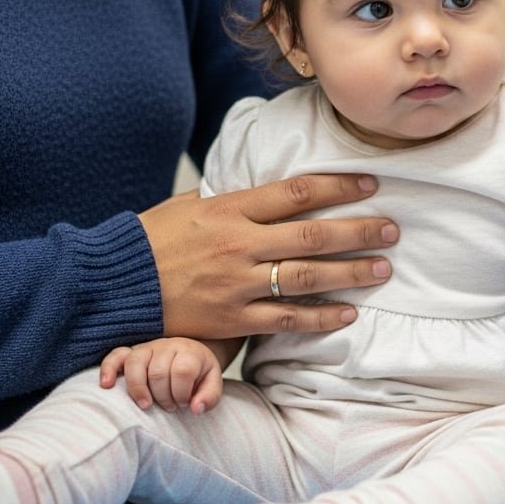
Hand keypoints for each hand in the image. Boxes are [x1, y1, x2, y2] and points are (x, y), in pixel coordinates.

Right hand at [100, 338, 224, 414]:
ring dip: (138, 388)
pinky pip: (116, 356)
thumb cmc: (199, 374)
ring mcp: (147, 348)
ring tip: (146, 405)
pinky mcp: (132, 353)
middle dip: (163, 396)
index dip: (181, 393)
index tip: (183, 404)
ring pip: (135, 363)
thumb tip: (195, 409)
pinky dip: (109, 369)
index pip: (182, 371)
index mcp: (189, 352)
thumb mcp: (212, 384)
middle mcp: (167, 346)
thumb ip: (209, 397)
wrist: (190, 355)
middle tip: (169, 407)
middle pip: (158, 371)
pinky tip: (106, 385)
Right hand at [139, 174, 398, 339]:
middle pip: (314, 234)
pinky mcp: (231, 319)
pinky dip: (320, 316)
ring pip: (308, 276)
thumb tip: (274, 190)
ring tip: (383, 270)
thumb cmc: (152, 239)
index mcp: (230, 208)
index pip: (297, 192)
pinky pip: (286, 319)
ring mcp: (236, 284)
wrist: (112, 284)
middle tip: (392, 230)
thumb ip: (235, 200)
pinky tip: (347, 312)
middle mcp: (238, 244)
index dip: (339, 186)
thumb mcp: (192, 204)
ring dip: (351, 273)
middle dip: (360, 232)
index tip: (372, 184)